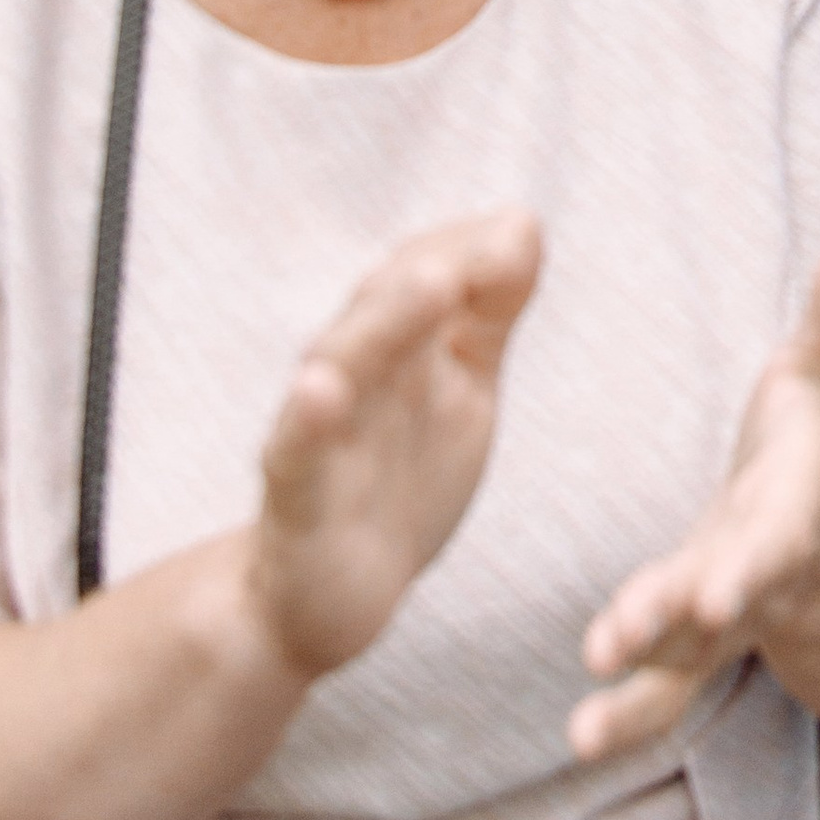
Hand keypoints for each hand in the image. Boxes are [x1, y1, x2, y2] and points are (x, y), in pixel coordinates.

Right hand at [246, 212, 542, 682]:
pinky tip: (320, 390)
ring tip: (430, 283)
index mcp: (398, 343)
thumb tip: (523, 221)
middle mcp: (355, 372)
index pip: (425, 269)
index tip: (519, 232)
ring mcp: (321, 432)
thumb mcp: (463, 388)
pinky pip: (297, 450)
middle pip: (386, 304)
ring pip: (345, 362)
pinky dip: (308, 417)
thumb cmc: (402, 478)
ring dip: (386, 321)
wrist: (328, 598)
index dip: (469, 248)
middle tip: (492, 246)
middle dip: (436, 268)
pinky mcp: (296, 497)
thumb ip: (489, 312)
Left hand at [571, 231, 819, 759]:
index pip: (777, 535)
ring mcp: (729, 617)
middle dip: (674, 620)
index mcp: (800, 501)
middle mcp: (765, 570)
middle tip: (620, 641)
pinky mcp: (694, 644)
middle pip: (723, 602)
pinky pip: (663, 692)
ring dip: (638, 697)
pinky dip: (624, 719)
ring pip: (687, 664)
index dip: (751, 562)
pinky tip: (578, 742)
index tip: (718, 589)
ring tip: (582, 735)